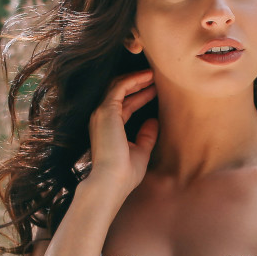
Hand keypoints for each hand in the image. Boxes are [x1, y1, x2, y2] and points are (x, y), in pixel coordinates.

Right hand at [82, 69, 157, 199]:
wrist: (111, 182)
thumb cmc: (124, 173)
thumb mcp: (140, 151)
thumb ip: (146, 136)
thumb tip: (154, 121)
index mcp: (108, 127)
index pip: (124, 105)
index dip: (140, 96)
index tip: (155, 90)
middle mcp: (102, 118)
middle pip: (119, 92)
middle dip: (137, 83)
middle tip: (155, 76)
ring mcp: (102, 113)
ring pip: (118, 86)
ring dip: (136, 78)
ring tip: (153, 73)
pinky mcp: (106, 111)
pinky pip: (119, 87)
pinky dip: (133, 80)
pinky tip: (147, 77)